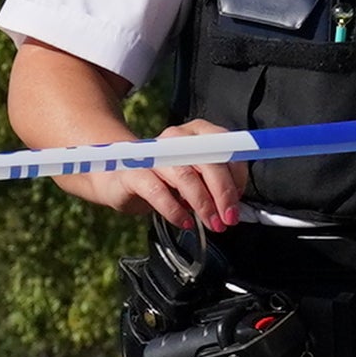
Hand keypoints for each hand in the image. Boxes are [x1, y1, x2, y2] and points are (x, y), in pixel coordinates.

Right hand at [62, 123, 247, 234]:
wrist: (117, 177)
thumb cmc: (162, 179)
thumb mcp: (194, 177)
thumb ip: (214, 184)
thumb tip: (233, 206)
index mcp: (198, 133)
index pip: (226, 150)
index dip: (237, 177)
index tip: (238, 201)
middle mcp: (177, 137)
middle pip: (208, 162)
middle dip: (223, 193)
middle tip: (229, 218)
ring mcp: (154, 153)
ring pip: (185, 176)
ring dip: (203, 204)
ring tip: (212, 223)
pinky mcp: (134, 172)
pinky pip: (157, 191)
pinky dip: (174, 209)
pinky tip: (184, 222)